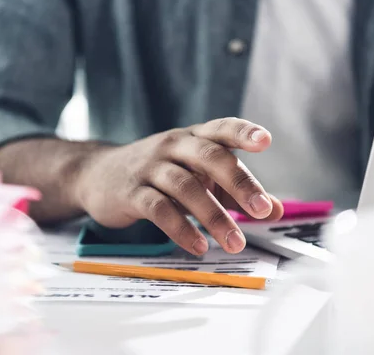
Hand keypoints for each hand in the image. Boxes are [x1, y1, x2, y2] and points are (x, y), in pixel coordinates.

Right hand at [76, 118, 283, 254]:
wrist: (97, 173)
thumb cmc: (157, 173)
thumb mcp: (196, 174)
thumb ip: (234, 191)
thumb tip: (276, 209)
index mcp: (192, 138)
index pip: (221, 128)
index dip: (243, 132)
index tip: (266, 140)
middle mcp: (172, 146)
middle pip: (208, 156)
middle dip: (238, 182)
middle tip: (262, 209)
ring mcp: (150, 168)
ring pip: (185, 186)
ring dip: (213, 216)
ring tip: (236, 242)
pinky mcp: (131, 192)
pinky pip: (159, 209)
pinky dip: (181, 229)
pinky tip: (200, 246)